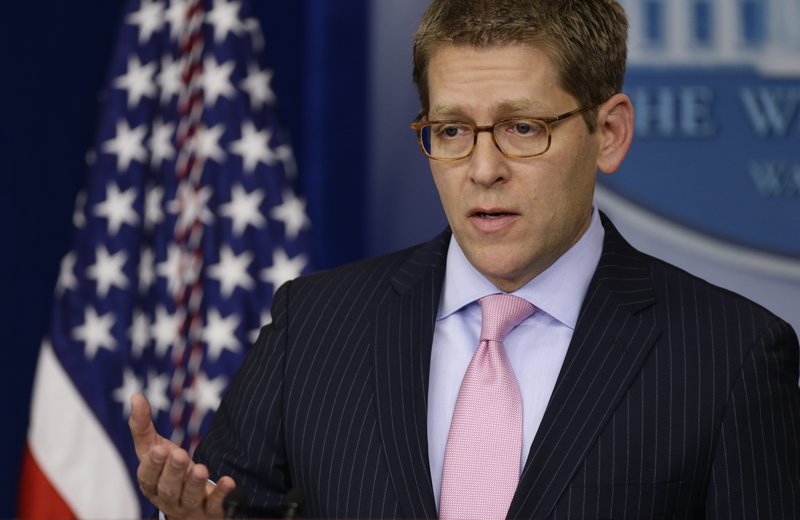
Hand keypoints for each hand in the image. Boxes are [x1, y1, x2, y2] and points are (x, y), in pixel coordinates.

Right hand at [129, 393, 235, 518]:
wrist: (189, 503)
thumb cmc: (167, 471)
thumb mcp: (153, 449)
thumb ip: (142, 427)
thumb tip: (135, 396)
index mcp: (151, 483)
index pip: (148, 477)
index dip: (152, 465)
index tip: (159, 449)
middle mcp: (167, 499)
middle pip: (168, 488)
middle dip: (174, 472)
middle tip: (181, 454)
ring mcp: (188, 507)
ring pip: (189, 498)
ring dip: (194, 484)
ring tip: (201, 469)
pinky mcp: (210, 511)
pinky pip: (215, 506)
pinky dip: (221, 495)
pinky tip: (229, 482)